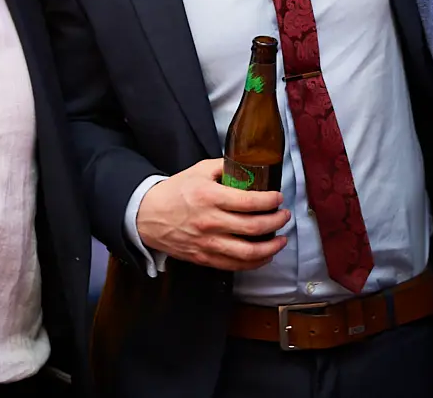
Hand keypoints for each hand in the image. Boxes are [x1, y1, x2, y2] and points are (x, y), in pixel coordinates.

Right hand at [135, 158, 289, 271]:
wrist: (147, 216)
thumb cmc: (175, 192)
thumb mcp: (199, 171)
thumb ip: (224, 166)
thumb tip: (248, 166)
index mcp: (210, 197)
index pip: (249, 202)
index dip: (270, 201)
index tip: (279, 198)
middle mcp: (211, 222)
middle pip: (253, 228)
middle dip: (276, 222)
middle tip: (284, 216)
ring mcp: (207, 243)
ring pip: (247, 252)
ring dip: (270, 248)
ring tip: (281, 240)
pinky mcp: (204, 258)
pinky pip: (234, 265)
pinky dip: (253, 263)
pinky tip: (264, 255)